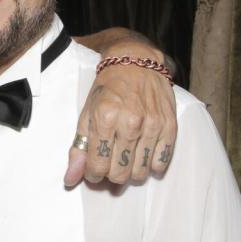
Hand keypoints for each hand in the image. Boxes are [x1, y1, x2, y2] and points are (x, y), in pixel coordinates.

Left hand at [65, 56, 176, 186]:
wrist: (135, 62)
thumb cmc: (108, 89)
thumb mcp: (86, 114)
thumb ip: (78, 149)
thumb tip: (71, 179)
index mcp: (105, 118)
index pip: (98, 166)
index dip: (93, 175)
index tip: (94, 171)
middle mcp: (130, 122)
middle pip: (120, 173)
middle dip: (111, 176)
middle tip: (110, 167)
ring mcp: (152, 124)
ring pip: (141, 172)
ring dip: (131, 173)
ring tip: (125, 161)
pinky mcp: (169, 125)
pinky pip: (161, 162)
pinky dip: (152, 166)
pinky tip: (143, 156)